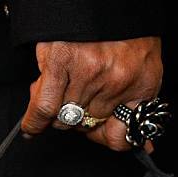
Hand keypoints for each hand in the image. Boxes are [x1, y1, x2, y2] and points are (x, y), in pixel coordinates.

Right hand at [22, 37, 162, 151]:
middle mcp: (117, 81)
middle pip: (87, 126)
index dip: (103, 139)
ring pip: (65, 118)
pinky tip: (32, 128)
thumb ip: (140, 106)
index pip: (120, 138)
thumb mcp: (145, 67)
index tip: (97, 132)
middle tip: (75, 101)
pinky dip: (35, 121)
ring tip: (58, 94)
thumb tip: (145, 147)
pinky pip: (44, 106)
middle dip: (78, 119)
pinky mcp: (62, 62)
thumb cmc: (125, 29)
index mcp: (141, 84)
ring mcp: (89, 73)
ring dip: (58, 112)